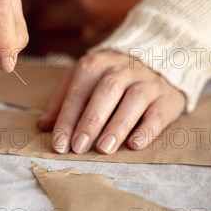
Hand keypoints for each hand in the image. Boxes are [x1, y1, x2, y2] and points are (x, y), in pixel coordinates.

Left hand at [37, 51, 185, 153]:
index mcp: (97, 63)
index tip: (59, 143)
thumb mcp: (83, 82)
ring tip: (104, 148)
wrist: (156, 62)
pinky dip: (147, 129)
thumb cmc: (110, 78)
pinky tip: (135, 144)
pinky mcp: (167, 97)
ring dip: (118, 125)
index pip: (79, 90)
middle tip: (79, 147)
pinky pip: (158, 112)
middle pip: (107, 91)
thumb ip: (63, 101)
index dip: (67, 118)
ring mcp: (148, 81)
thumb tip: (42, 124)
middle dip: (91, 121)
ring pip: (134, 99)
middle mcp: (123, 68)